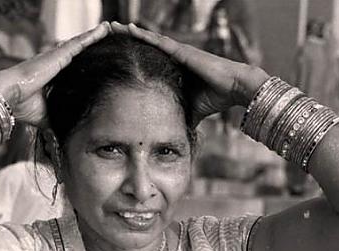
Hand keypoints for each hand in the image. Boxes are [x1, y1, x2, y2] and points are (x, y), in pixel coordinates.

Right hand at [0, 22, 111, 125]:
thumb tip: (67, 137)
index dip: (86, 64)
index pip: (75, 69)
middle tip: (110, 40)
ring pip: (81, 44)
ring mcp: (58, 57)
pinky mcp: (59, 54)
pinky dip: (93, 35)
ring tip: (110, 29)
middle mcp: (57, 65)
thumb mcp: (48, 118)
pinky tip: (104, 29)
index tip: (100, 63)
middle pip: (80, 53)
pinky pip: (80, 42)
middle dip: (93, 46)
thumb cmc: (24, 107)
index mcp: (55, 79)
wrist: (10, 97)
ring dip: (96, 36)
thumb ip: (60, 121)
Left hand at [121, 22, 268, 123]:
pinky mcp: (181, 50)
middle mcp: (173, 58)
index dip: (132, 57)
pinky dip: (142, 34)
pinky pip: (157, 41)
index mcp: (174, 70)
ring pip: (147, 40)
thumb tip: (171, 136)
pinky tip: (127, 28)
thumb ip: (180, 117)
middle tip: (105, 35)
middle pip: (144, 47)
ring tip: (110, 26)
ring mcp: (177, 52)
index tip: (115, 56)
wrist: (233, 88)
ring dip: (128, 33)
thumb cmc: (216, 98)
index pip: (149, 62)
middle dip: (125, 41)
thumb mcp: (191, 111)